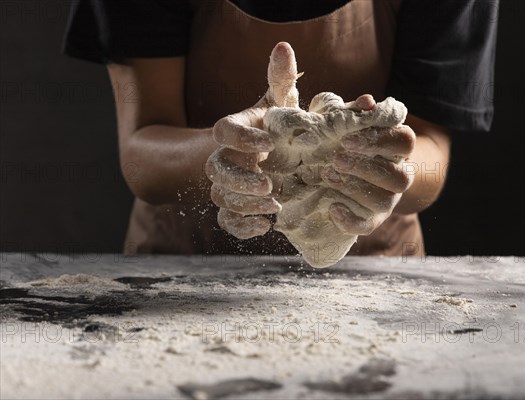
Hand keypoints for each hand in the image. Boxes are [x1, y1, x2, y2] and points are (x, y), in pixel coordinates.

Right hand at [205, 42, 300, 238]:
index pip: (224, 130)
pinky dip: (242, 227)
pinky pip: (227, 221)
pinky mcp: (234, 207)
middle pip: (216, 170)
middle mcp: (225, 158)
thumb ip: (281, 80)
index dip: (241, 138)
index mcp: (235, 130)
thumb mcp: (279, 104)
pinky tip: (265, 226)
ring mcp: (227, 185)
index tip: (268, 144)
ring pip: (221, 198)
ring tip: (274, 205)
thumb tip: (284, 47)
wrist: (264, 156)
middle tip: (269, 184)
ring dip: (244, 204)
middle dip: (240, 179)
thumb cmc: (274, 126)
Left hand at [321, 97, 416, 234]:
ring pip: (385, 200)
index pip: (404, 141)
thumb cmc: (342, 140)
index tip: (348, 139)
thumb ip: (353, 111)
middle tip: (336, 158)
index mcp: (398, 148)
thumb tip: (367, 102)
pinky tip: (332, 208)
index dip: (380, 140)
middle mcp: (399, 175)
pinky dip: (350, 220)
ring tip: (328, 175)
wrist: (338, 172)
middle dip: (366, 167)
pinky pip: (367, 226)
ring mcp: (388, 200)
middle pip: (397, 175)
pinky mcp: (372, 219)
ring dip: (356, 188)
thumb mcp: (343, 121)